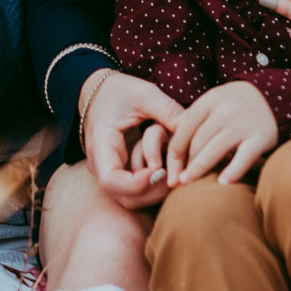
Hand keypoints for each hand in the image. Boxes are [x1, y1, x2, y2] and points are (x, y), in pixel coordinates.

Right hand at [80, 69, 185, 210]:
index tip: (159, 169)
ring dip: (157, 190)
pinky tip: (169, 169)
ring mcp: (111, 172)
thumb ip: (168, 111)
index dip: (137, 184)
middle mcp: (102, 165)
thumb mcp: (144, 94)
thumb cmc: (119, 91)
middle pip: (125, 197)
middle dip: (154, 190)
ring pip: (133, 199)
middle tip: (175, 173)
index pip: (111, 181)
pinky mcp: (121, 173)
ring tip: (175, 169)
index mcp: (100, 145)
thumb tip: (192, 131)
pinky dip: (155, 185)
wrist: (98, 91)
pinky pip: (137, 190)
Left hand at [166, 82, 278, 185]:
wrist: (269, 95)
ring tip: (189, 184)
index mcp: (210, 100)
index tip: (170, 166)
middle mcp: (225, 110)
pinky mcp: (261, 137)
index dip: (175, 149)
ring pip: (215, 150)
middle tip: (179, 180)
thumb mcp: (212, 104)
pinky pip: (243, 158)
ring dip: (199, 169)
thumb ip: (193, 121)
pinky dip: (232, 172)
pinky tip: (221, 183)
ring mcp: (243, 124)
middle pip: (198, 141)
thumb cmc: (231, 106)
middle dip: (186, 163)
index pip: (184, 127)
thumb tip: (171, 150)